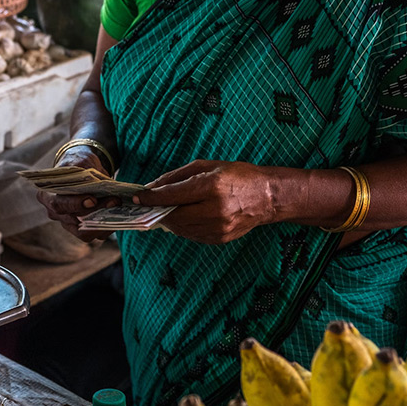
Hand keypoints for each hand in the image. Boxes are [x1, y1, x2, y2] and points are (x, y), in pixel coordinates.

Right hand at [38, 144, 119, 241]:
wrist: (82, 170)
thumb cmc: (78, 165)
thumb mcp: (81, 162)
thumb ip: (87, 172)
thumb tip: (100, 184)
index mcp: (47, 195)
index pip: (59, 204)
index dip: (75, 204)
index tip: (92, 199)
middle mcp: (55, 213)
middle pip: (73, 220)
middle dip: (95, 211)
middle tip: (114, 201)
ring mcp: (67, 223)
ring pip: (84, 232)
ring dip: (104, 222)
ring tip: (118, 207)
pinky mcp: (81, 229)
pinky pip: (95, 234)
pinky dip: (108, 227)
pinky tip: (120, 216)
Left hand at [133, 160, 277, 243]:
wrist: (268, 197)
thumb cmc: (237, 176)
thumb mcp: (207, 166)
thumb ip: (177, 177)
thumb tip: (152, 187)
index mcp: (211, 187)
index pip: (172, 195)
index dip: (151, 197)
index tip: (138, 197)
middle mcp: (215, 209)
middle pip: (173, 215)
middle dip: (158, 210)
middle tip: (148, 205)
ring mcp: (218, 227)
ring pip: (180, 228)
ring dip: (169, 219)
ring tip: (165, 210)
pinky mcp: (220, 238)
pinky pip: (191, 235)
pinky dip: (183, 226)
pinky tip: (183, 217)